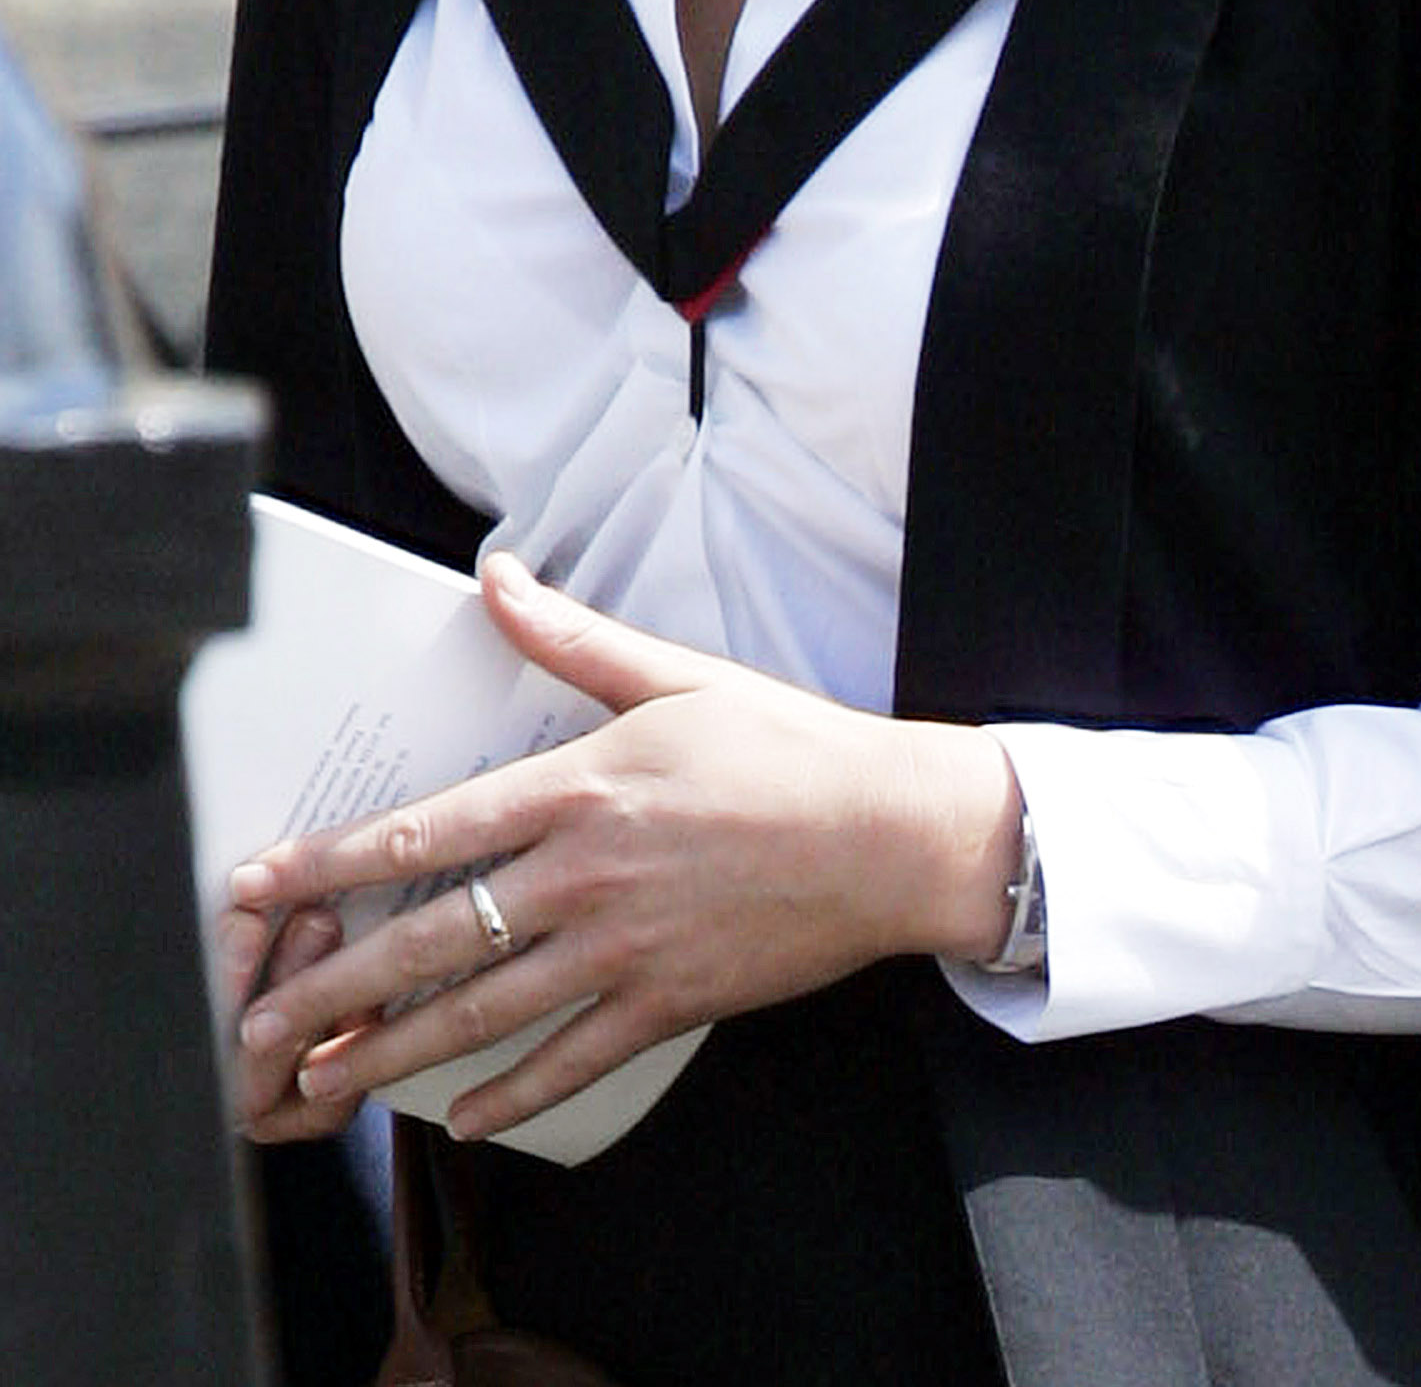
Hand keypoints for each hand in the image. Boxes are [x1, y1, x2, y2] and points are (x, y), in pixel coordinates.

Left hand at [227, 550, 1021, 1145]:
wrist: (891, 831)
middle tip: (256, 1024)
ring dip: (394, 1053)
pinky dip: (512, 1093)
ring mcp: (626, 946)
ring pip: (486, 1013)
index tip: (260, 882)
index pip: (430, 829)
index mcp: (582, 785)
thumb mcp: (676, 676)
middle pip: (435, 938)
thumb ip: (573, 637)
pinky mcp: (670, 999)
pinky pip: (573, 1058)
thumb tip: (496, 575)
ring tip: (324, 1080)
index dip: (334, 860)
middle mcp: (588, 872)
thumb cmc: (787, 744)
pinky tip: (460, 1118)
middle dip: (334, 985)